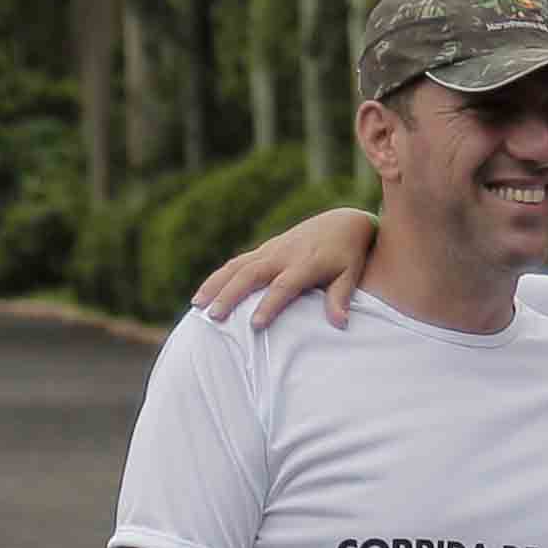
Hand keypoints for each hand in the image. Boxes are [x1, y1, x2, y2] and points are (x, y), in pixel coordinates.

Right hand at [196, 208, 380, 329]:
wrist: (341, 222)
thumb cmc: (347, 255)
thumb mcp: (350, 275)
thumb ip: (340, 298)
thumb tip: (340, 324)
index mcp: (305, 264)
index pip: (284, 286)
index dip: (269, 304)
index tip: (255, 325)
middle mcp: (283, 255)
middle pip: (251, 274)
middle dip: (230, 295)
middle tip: (213, 316)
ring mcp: (270, 250)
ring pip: (237, 266)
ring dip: (215, 285)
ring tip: (197, 306)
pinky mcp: (264, 250)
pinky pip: (236, 263)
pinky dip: (218, 277)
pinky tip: (204, 294)